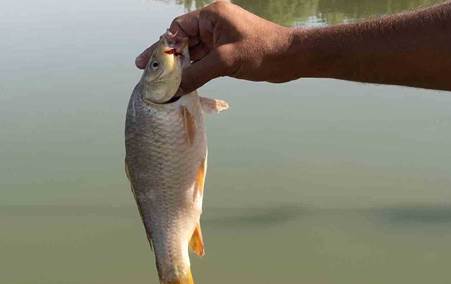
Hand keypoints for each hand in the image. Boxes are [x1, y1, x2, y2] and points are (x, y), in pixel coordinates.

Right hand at [135, 1, 294, 94]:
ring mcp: (221, 39)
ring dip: (182, 68)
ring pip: (194, 53)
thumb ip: (197, 73)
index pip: (178, 28)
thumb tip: (174, 88)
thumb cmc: (262, 51)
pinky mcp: (228, 52)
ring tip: (165, 84)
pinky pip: (205, 61)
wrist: (291, 58)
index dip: (164, 46)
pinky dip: (196, 72)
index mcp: (212, 16)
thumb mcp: (225, 62)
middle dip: (169, 58)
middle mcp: (215, 24)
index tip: (149, 62)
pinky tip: (184, 84)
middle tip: (148, 73)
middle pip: (183, 41)